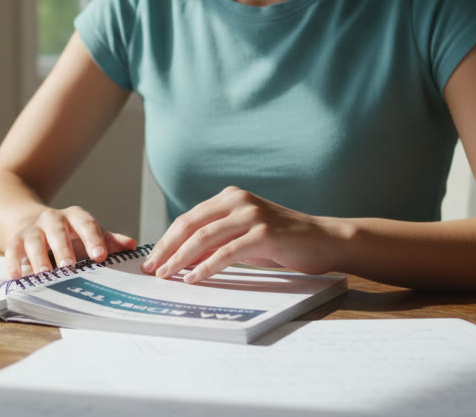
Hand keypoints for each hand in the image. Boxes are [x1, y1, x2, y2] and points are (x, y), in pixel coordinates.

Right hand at [4, 205, 136, 278]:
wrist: (31, 221)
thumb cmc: (68, 234)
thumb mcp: (88, 234)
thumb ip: (109, 240)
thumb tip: (132, 246)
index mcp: (75, 217)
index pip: (86, 224)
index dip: (93, 239)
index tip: (100, 256)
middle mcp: (52, 219)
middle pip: (57, 231)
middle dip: (63, 248)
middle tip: (69, 267)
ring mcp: (32, 229)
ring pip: (34, 240)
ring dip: (38, 257)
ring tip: (44, 274)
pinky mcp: (15, 239)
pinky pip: (12, 249)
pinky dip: (13, 263)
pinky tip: (17, 277)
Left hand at [141, 187, 341, 283]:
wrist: (324, 240)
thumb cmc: (282, 241)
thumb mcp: (243, 237)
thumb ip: (216, 241)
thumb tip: (181, 258)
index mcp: (229, 197)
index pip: (188, 218)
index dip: (166, 239)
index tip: (151, 259)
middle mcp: (237, 200)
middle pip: (190, 225)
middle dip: (167, 248)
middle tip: (151, 269)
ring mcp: (251, 215)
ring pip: (204, 237)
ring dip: (181, 258)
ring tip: (166, 275)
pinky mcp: (264, 233)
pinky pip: (227, 252)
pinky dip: (207, 267)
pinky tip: (194, 278)